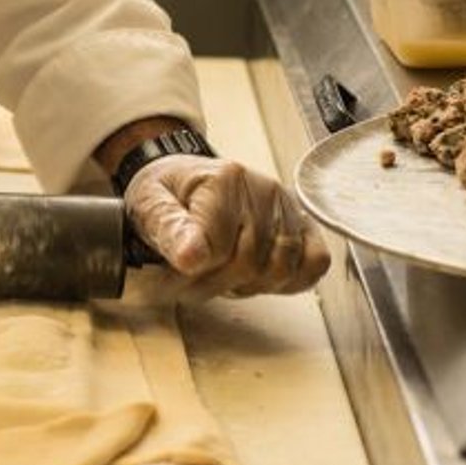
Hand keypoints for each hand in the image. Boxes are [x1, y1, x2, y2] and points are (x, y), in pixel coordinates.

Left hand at [124, 154, 330, 298]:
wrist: (185, 180)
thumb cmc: (168, 192)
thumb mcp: (150, 203)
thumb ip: (168, 228)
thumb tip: (191, 257)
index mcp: (224, 180)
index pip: (217, 250)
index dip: (192, 274)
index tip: (172, 274)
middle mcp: (263, 189)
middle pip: (251, 263)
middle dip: (216, 283)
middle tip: (192, 278)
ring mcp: (287, 206)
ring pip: (282, 269)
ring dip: (248, 284)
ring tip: (221, 272)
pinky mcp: (303, 223)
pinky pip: (315, 263)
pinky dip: (288, 280)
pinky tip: (257, 276)